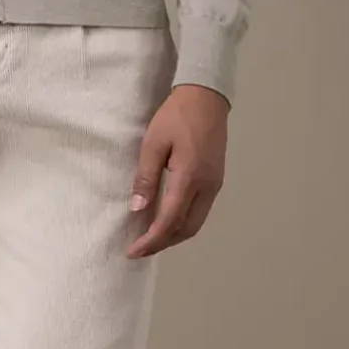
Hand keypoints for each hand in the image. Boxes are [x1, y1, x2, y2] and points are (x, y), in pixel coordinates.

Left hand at [125, 82, 229, 257]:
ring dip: (174, 234)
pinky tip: (168, 219)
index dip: (150, 240)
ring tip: (151, 238)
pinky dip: (183, 221)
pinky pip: (200, 210)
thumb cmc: (176, 116)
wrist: (206, 96)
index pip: (169, 221)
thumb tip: (138, 209)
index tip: (132, 252)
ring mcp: (215, 185)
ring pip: (196, 222)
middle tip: (140, 248)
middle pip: (187, 229)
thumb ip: (146, 177)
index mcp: (190, 178)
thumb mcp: (153, 143)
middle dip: (163, 243)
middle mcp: (207, 187)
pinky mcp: (216, 180)